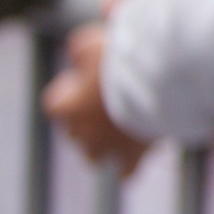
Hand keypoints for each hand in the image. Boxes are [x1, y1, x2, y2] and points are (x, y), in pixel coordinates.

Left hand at [41, 23, 149, 173]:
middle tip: (102, 104)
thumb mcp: (90, 41)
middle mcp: (81, 132)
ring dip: (100, 147)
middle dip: (83, 121)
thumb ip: (79, 47)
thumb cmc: (120, 62)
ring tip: (113, 136)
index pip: (55, 102)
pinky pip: (126, 171)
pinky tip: (133, 162)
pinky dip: (128, 167)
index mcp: (67, 106)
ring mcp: (107, 147)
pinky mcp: (133, 155)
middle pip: (72, 132)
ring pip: (93, 156)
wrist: (157, 84)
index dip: (69, 91)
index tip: (83, 80)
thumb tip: (78, 49)